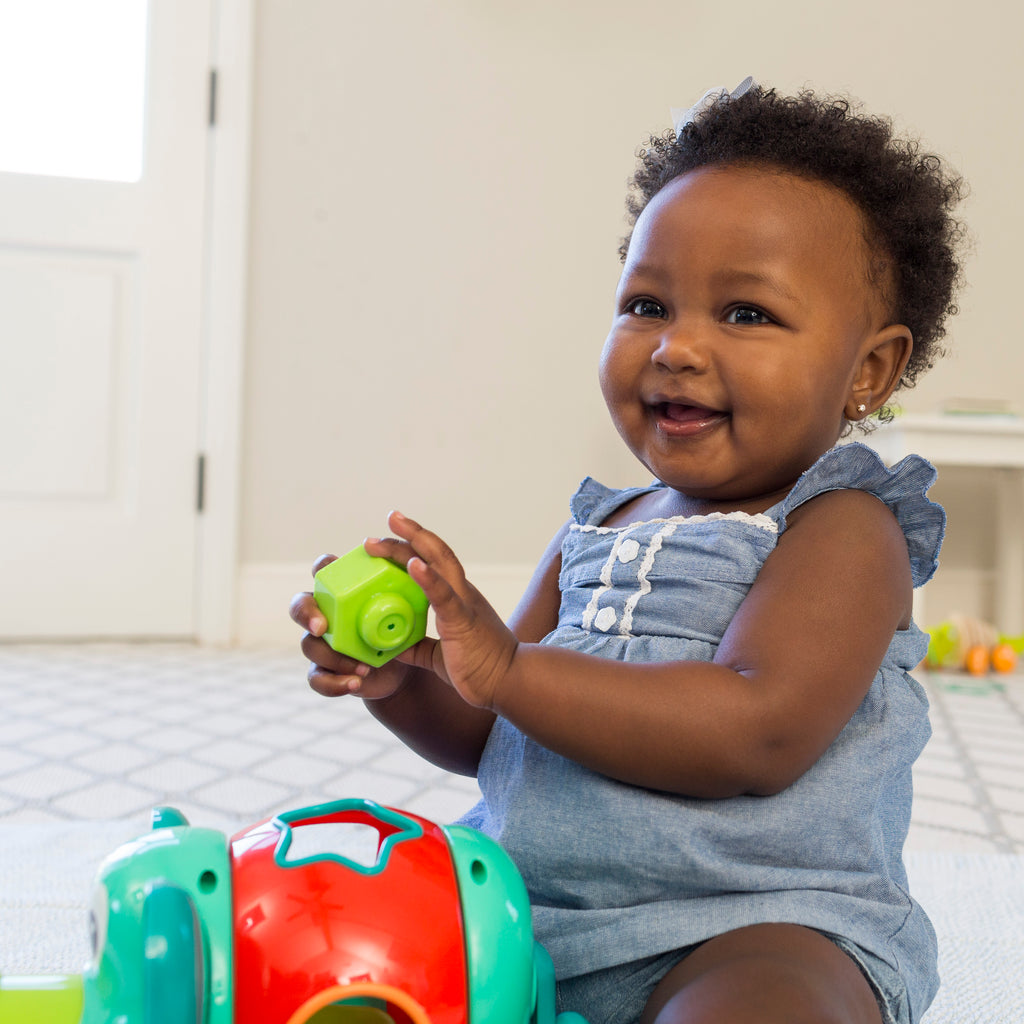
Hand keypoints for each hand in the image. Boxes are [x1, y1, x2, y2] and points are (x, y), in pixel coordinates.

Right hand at [289, 554, 411, 699]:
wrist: (404, 669)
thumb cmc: (404, 628)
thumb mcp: (411, 610)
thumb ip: (411, 591)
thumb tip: (424, 571)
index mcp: (345, 589)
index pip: (324, 568)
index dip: (321, 567)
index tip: (330, 572)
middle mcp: (327, 612)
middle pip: (301, 604)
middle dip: (306, 613)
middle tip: (322, 627)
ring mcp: (323, 642)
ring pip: (308, 645)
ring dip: (333, 656)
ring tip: (363, 666)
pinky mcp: (325, 669)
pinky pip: (317, 677)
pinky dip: (334, 682)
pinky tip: (355, 683)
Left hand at [368, 511, 518, 709]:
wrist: (509, 683)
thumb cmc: (480, 668)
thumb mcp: (439, 656)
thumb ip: (419, 648)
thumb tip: (395, 647)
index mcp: (457, 599)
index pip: (434, 563)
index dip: (413, 547)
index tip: (390, 535)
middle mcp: (461, 593)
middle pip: (434, 552)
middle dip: (409, 534)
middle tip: (388, 517)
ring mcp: (463, 603)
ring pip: (439, 562)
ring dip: (410, 544)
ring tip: (386, 530)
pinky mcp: (463, 620)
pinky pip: (444, 595)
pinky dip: (428, 578)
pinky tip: (413, 563)